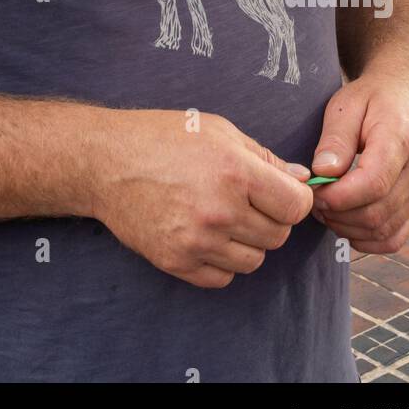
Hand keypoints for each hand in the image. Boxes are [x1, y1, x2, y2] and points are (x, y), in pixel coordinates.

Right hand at [93, 110, 313, 287]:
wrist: (105, 161)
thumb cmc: (162, 137)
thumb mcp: (218, 131)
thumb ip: (264, 158)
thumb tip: (303, 180)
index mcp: (235, 172)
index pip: (296, 206)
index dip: (294, 199)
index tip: (281, 193)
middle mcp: (220, 210)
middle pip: (278, 235)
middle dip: (269, 218)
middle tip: (245, 200)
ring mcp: (197, 241)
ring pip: (254, 260)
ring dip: (246, 241)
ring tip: (221, 216)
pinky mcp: (177, 262)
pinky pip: (223, 277)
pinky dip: (221, 261)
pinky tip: (204, 234)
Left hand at [309, 75, 408, 253]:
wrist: (401, 97)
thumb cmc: (369, 99)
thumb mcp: (345, 106)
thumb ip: (334, 140)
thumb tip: (323, 173)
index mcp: (401, 138)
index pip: (374, 183)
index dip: (339, 196)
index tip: (313, 191)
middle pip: (378, 212)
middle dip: (338, 215)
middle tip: (313, 202)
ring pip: (385, 230)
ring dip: (348, 229)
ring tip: (325, 210)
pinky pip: (395, 238)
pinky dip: (366, 240)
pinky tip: (345, 225)